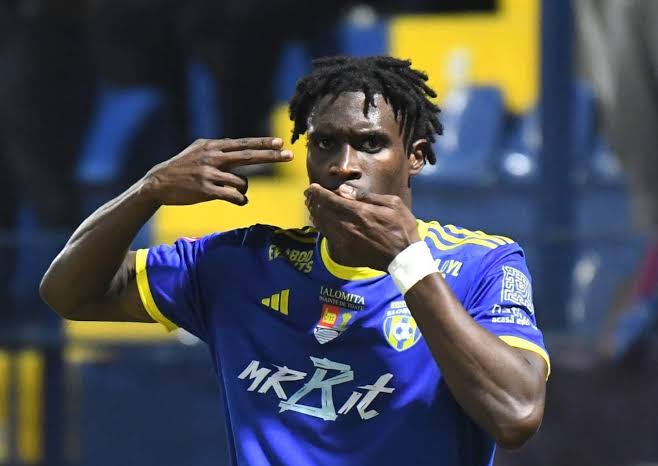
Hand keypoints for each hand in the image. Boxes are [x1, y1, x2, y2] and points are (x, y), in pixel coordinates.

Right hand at [141, 137, 292, 205]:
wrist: (158, 183)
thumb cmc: (181, 167)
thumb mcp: (198, 150)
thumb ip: (219, 148)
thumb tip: (238, 146)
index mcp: (212, 147)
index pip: (243, 144)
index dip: (263, 144)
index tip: (281, 143)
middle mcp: (213, 157)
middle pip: (248, 156)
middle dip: (271, 156)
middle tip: (290, 155)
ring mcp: (210, 174)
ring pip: (242, 183)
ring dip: (242, 190)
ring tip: (231, 191)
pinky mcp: (207, 191)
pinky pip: (233, 197)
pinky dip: (239, 200)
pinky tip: (238, 201)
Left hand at [304, 183, 419, 270]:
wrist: (403, 258)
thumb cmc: (401, 228)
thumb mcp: (392, 204)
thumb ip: (366, 196)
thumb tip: (344, 190)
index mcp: (359, 212)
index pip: (331, 200)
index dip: (318, 192)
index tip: (312, 187)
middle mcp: (348, 226)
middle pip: (322, 211)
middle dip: (313, 201)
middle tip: (308, 194)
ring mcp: (345, 240)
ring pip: (322, 224)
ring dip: (314, 213)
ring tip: (311, 205)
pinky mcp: (344, 252)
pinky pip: (326, 237)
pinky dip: (320, 227)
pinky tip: (319, 222)